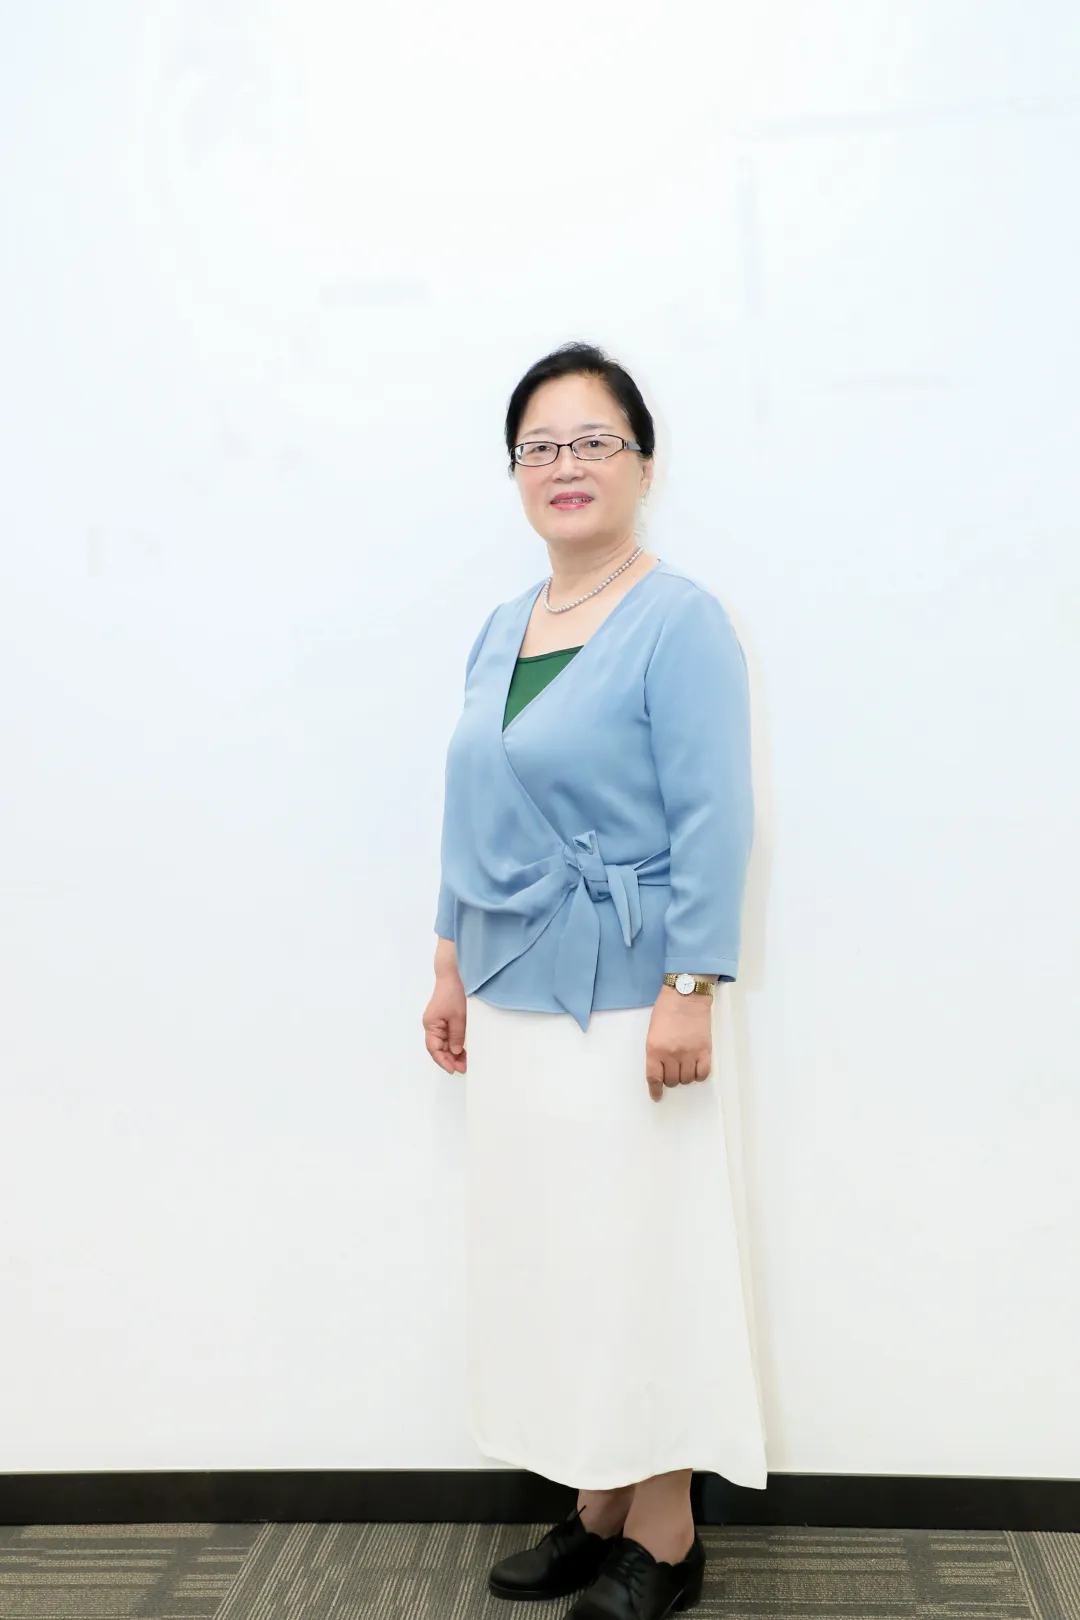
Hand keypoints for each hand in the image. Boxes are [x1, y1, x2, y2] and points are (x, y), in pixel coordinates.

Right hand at [423, 966, 466, 1073]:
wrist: (454, 975)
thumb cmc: (453, 994)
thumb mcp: (458, 1017)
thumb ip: (456, 1036)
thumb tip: (454, 1052)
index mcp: (431, 1025)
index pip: (434, 1049)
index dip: (443, 1061)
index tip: (453, 1070)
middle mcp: (432, 1026)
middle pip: (439, 1048)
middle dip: (450, 1059)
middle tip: (464, 1068)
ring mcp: (438, 1023)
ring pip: (444, 1044)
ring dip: (453, 1054)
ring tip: (466, 1063)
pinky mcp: (445, 1020)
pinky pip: (448, 1037)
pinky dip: (455, 1044)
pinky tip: (464, 1051)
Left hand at [644, 986, 712, 1101]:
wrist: (686, 996)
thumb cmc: (666, 1010)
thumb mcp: (652, 1032)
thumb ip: (656, 1052)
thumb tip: (661, 1070)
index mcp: (655, 1049)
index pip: (654, 1078)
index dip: (655, 1090)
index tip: (657, 1096)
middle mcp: (671, 1054)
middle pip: (672, 1081)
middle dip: (671, 1079)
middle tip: (672, 1070)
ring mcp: (689, 1053)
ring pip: (687, 1079)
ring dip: (684, 1077)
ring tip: (684, 1066)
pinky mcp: (704, 1051)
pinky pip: (703, 1073)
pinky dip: (699, 1075)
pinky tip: (696, 1068)